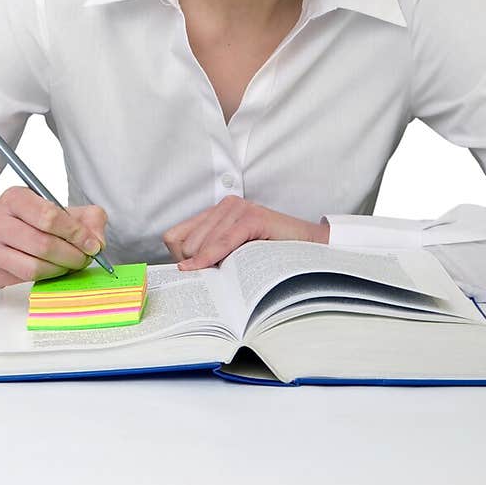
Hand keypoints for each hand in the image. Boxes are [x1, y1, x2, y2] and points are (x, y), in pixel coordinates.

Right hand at [0, 186, 107, 288]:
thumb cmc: (21, 223)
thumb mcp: (52, 210)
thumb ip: (84, 218)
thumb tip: (98, 240)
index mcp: (15, 198)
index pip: (49, 216)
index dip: (76, 233)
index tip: (92, 244)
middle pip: (44, 244)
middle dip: (72, 255)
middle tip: (85, 258)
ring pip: (35, 266)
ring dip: (61, 269)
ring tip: (70, 265)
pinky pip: (24, 279)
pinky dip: (46, 277)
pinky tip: (52, 270)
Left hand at [162, 195, 329, 270]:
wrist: (310, 247)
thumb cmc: (272, 254)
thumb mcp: (235, 252)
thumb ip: (210, 254)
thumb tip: (181, 273)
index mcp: (217, 212)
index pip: (175, 236)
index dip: (179, 258)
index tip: (193, 274)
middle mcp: (225, 205)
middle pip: (184, 243)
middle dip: (194, 265)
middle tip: (212, 279)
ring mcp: (239, 208)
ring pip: (200, 244)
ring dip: (206, 265)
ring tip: (222, 277)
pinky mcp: (252, 217)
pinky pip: (222, 242)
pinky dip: (211, 257)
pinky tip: (206, 269)